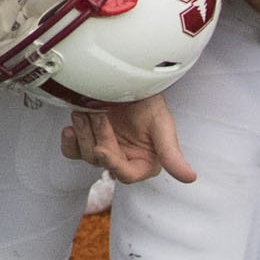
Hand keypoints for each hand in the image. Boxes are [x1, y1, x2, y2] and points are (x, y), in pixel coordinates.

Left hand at [59, 92, 196, 185]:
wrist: (125, 81)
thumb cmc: (148, 101)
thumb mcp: (162, 125)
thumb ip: (171, 153)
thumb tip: (190, 178)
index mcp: (144, 162)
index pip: (127, 174)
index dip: (115, 165)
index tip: (103, 149)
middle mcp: (123, 159)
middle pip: (103, 162)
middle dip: (100, 136)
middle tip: (99, 114)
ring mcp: (103, 150)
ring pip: (86, 155)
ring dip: (84, 133)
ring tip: (85, 112)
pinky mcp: (86, 141)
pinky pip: (72, 152)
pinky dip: (69, 142)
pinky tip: (70, 129)